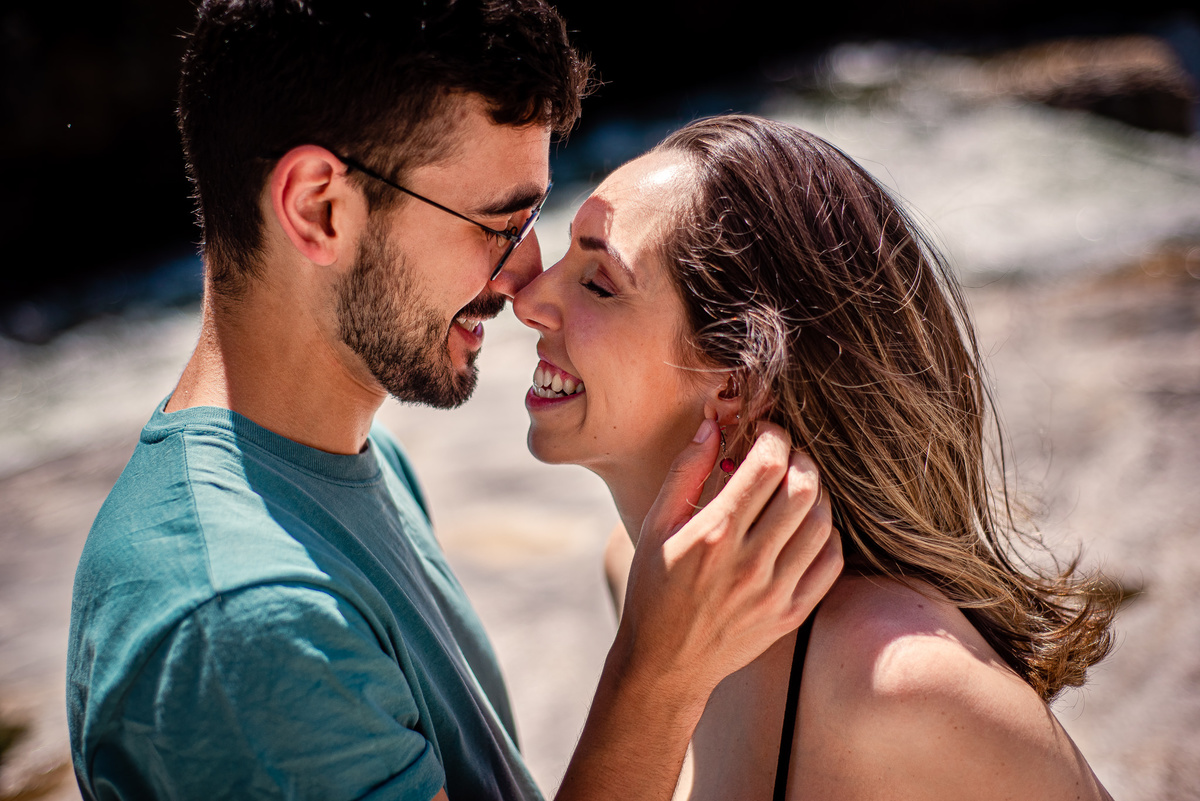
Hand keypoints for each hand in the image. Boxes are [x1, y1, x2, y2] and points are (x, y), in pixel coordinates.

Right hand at [613, 419, 841, 714]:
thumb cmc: (654, 588)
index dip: (774, 438)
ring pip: (823, 522)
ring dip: (815, 495)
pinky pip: (831, 562)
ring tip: (794, 489)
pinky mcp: (792, 614)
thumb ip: (686, 471)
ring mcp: (775, 591)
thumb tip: (713, 425)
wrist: (666, 662)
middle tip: (785, 457)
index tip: (766, 434)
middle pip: (804, 488)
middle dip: (800, 458)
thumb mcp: (656, 525)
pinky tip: (804, 528)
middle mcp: (749, 562)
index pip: (767, 467)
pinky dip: (827, 534)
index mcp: (714, 535)